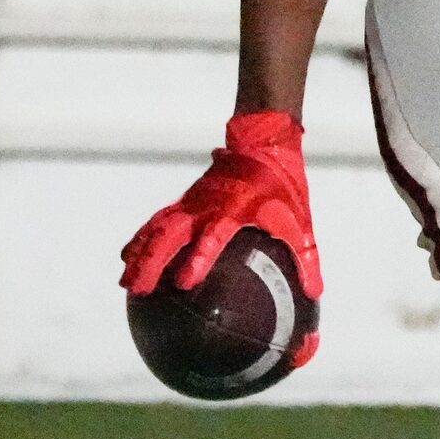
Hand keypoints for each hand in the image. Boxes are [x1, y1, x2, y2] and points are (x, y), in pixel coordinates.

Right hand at [120, 110, 321, 297]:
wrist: (264, 145)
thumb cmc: (283, 186)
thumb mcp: (300, 222)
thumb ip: (306, 258)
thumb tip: (315, 293)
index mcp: (235, 209)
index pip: (212, 236)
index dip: (198, 258)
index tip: (184, 282)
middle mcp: (206, 205)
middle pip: (170, 234)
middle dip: (152, 261)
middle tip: (137, 289)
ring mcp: (191, 201)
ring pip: (157, 227)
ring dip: (140, 253)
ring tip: (125, 281)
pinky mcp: (184, 200)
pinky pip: (156, 220)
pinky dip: (141, 237)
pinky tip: (127, 257)